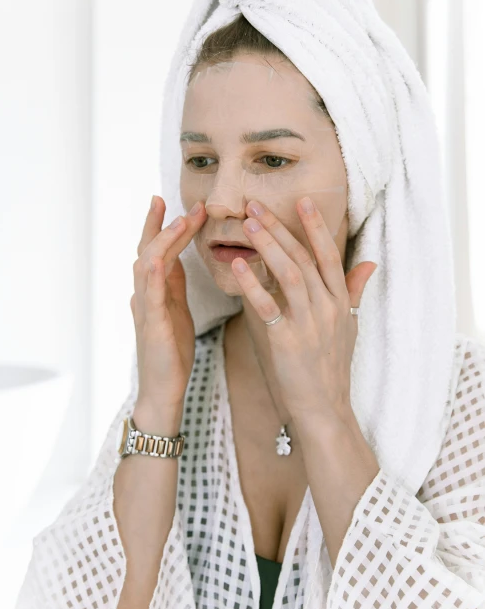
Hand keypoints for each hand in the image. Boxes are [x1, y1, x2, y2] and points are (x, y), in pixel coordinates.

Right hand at [131, 196, 206, 411]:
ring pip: (147, 264)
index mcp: (155, 290)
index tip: (178, 203)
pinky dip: (153, 274)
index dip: (165, 225)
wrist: (162, 389)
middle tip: (178, 201)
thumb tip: (175, 259)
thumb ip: (173, 285)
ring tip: (181, 220)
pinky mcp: (151, 326)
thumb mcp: (175, 310)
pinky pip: (150, 295)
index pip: (157, 249)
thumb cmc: (170, 352)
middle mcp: (144, 294)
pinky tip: (160, 257)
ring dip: (163, 240)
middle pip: (148, 249)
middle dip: (161, 223)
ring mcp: (145, 308)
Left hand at [230, 197, 376, 425]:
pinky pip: (269, 307)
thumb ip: (353, 291)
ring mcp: (309, 324)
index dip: (316, 227)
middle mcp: (328, 308)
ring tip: (249, 224)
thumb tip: (369, 263)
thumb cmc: (332, 366)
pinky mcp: (288, 341)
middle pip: (304, 258)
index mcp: (340, 302)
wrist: (324, 407)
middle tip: (256, 205)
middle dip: (280, 228)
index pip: (330, 256)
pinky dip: (253, 285)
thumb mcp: (349, 326)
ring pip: (290, 274)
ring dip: (268, 246)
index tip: (302, 200)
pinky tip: (238, 265)